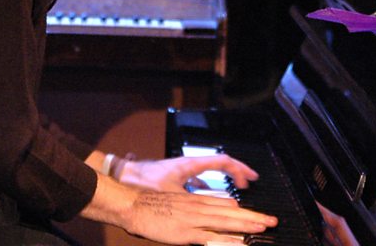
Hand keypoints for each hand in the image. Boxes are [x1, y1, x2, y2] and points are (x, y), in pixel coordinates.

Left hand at [120, 155, 259, 192]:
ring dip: (224, 182)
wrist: (124, 179)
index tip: (251, 178)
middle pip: (220, 165)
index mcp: (191, 165)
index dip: (240, 169)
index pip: (222, 161)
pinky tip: (209, 198)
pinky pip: (198, 180)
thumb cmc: (144, 183)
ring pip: (209, 173)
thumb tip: (213, 212)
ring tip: (236, 192)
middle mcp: (188, 166)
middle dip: (237, 173)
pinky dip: (209, 188)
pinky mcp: (176, 180)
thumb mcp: (172, 195)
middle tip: (251, 181)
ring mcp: (182, 172)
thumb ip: (194, 203)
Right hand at [126, 189, 277, 244]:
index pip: (228, 205)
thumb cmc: (152, 206)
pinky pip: (210, 237)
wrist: (133, 206)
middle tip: (273, 221)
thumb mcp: (177, 204)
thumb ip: (194, 209)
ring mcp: (193, 220)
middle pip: (232, 212)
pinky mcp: (185, 233)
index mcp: (197, 201)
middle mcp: (199, 208)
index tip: (260, 216)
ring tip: (263, 227)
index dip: (245, 212)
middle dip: (253, 217)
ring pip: (226, 221)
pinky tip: (238, 243)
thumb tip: (208, 214)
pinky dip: (226, 241)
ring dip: (246, 225)